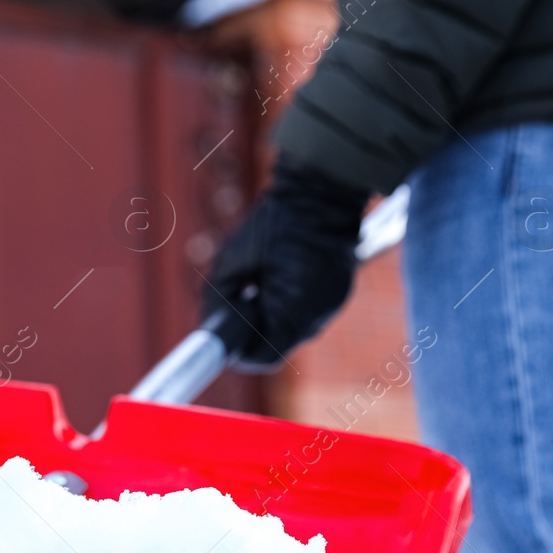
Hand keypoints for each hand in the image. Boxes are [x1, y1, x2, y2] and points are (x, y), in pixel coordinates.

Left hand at [203, 155, 370, 368]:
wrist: (320, 195)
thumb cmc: (272, 227)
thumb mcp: (230, 263)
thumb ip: (218, 301)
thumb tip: (213, 328)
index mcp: (293, 314)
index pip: (262, 357)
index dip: (240, 351)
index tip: (226, 338)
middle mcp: (317, 317)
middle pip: (278, 342)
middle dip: (255, 327)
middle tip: (242, 297)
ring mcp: (332, 305)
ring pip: (293, 327)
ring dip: (272, 312)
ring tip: (263, 279)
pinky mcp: (338, 292)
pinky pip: (307, 309)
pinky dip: (290, 299)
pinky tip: (282, 274)